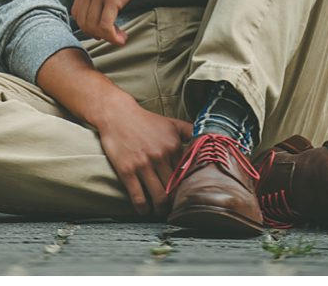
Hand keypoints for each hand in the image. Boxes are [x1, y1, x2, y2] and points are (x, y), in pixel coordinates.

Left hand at [73, 0, 161, 46]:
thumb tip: (108, 3)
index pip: (77, 12)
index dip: (87, 25)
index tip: (102, 30)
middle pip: (83, 21)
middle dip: (96, 34)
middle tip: (112, 37)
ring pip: (93, 26)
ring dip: (106, 37)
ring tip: (120, 38)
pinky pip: (106, 25)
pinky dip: (112, 37)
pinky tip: (123, 38)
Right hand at [93, 99, 192, 216]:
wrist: (118, 116)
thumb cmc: (147, 121)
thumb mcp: (172, 123)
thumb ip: (190, 132)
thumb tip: (208, 140)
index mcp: (174, 146)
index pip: (186, 174)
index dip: (188, 187)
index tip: (189, 195)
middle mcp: (161, 156)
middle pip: (174, 188)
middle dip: (176, 201)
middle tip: (175, 208)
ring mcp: (143, 164)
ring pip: (158, 196)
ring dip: (161, 209)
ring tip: (160, 212)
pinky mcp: (127, 171)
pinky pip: (138, 197)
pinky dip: (143, 208)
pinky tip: (144, 211)